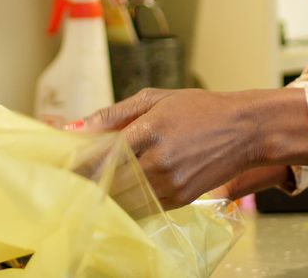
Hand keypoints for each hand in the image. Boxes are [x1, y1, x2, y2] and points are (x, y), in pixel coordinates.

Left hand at [80, 88, 307, 209]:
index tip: (61, 167)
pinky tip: (122, 192)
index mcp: (150, 130)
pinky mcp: (179, 200)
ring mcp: (170, 184)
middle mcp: (159, 161)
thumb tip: (76, 128)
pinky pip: (141, 208)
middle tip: (71, 180)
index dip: (77, 165)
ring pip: (122, 199)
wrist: (245, 131)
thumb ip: (114, 113)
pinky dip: (127, 202)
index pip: (100, 155)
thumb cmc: (200, 109)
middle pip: (108, 181)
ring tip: (95, 185)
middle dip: (87, 182)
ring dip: (105, 194)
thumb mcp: (156, 99)